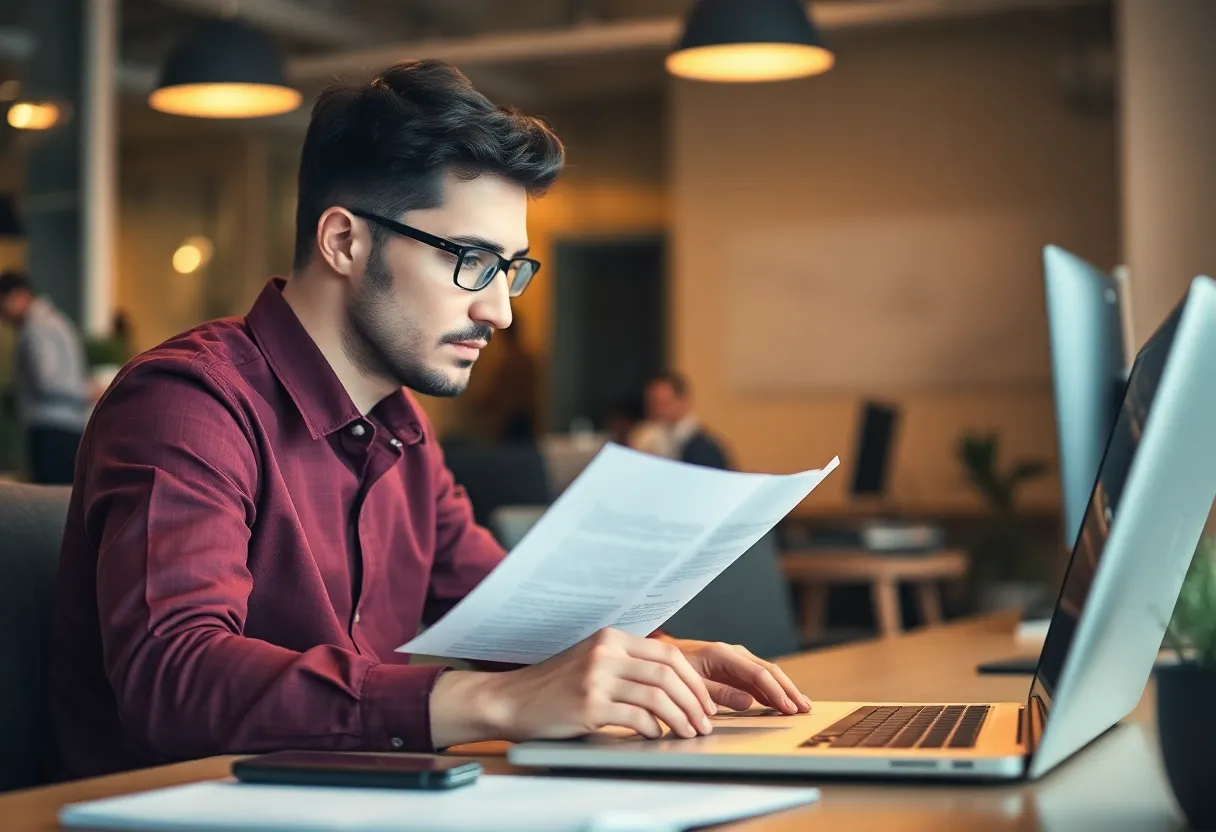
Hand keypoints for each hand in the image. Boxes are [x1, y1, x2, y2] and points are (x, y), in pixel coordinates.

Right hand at [429, 628, 717, 747]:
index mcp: (610, 638)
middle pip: (668, 674)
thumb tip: (675, 686)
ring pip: (657, 696)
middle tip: (705, 722)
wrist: (511, 699)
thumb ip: (627, 664)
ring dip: (680, 718)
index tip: (705, 701)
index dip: (693, 680)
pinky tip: (656, 735)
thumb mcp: (592, 661)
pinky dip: (653, 729)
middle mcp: (605, 652)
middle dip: (694, 701)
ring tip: (689, 732)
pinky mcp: (588, 705)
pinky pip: (635, 718)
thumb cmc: (554, 686)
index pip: (667, 654)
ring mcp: (596, 678)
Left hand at [665, 637, 811, 715]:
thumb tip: (748, 702)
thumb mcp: (691, 682)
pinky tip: (784, 701)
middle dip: (788, 690)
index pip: (757, 673)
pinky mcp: (736, 667)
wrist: (662, 656)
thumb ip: (719, 693)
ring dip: (785, 689)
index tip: (788, 707)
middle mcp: (733, 653)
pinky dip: (774, 689)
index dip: (775, 691)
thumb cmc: (673, 670)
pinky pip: (760, 678)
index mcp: (721, 654)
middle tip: (804, 708)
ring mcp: (736, 659)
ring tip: (802, 705)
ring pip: (768, 673)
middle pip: (769, 670)